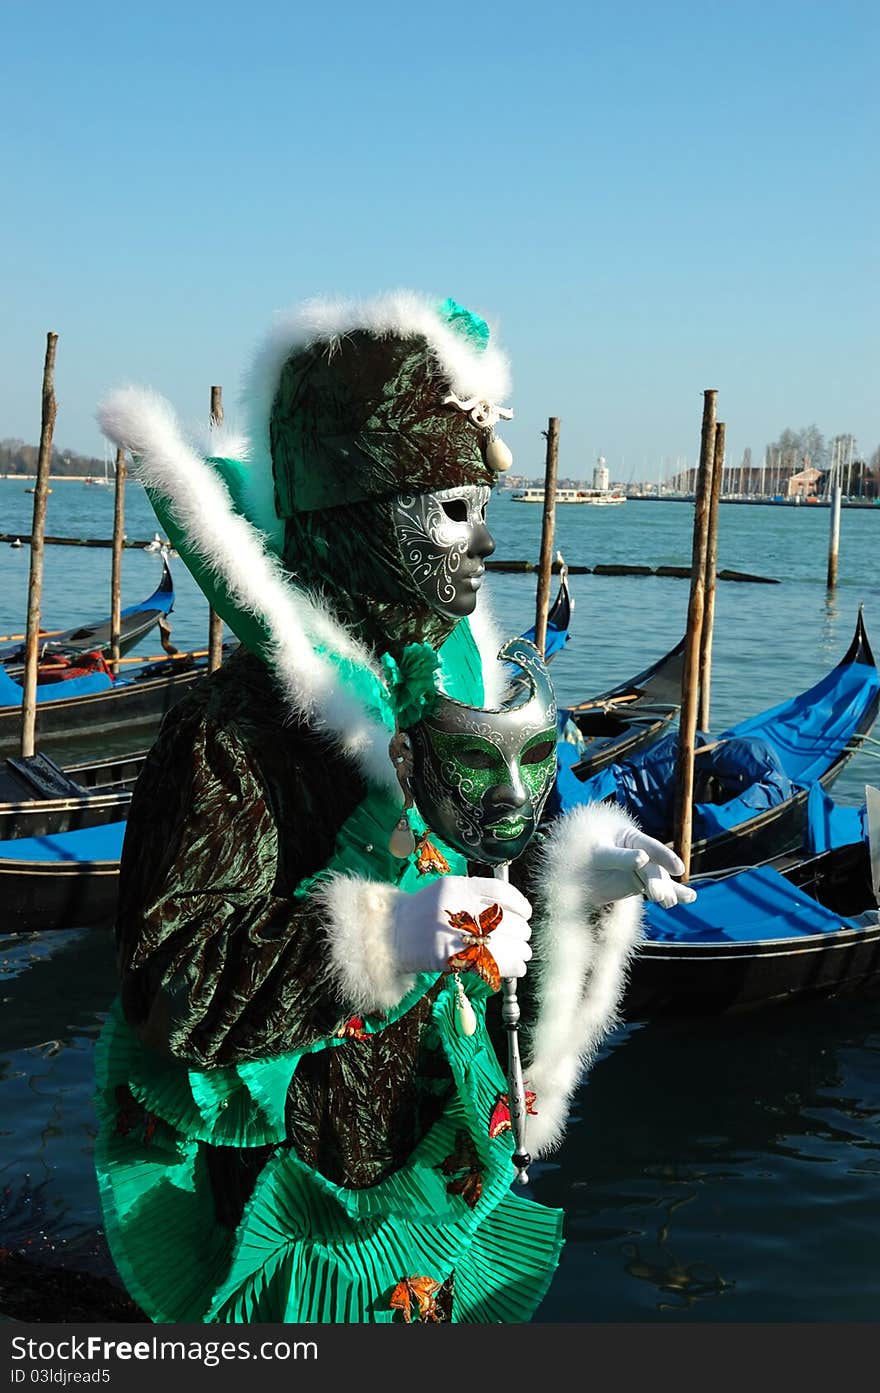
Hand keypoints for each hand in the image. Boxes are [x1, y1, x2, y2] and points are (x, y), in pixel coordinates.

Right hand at [390, 875, 532, 980]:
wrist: (389, 933)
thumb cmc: (423, 914)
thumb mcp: (447, 893)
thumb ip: (477, 898)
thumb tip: (516, 913)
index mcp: (456, 886)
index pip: (500, 893)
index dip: (520, 905)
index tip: (526, 914)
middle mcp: (454, 906)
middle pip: (503, 919)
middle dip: (521, 932)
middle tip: (525, 938)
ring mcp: (450, 931)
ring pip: (500, 941)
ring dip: (520, 950)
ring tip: (523, 954)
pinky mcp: (447, 955)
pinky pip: (489, 962)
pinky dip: (510, 966)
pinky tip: (516, 967)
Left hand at [590, 828, 696, 908]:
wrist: (576, 871)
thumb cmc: (584, 856)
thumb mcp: (599, 855)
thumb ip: (620, 857)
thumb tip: (643, 858)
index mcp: (631, 837)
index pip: (650, 847)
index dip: (664, 856)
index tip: (676, 868)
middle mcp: (641, 852)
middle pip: (653, 869)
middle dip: (657, 883)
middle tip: (659, 897)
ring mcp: (642, 869)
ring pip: (659, 880)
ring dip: (667, 891)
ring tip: (670, 902)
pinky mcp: (640, 884)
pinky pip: (659, 889)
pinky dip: (673, 893)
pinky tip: (689, 897)